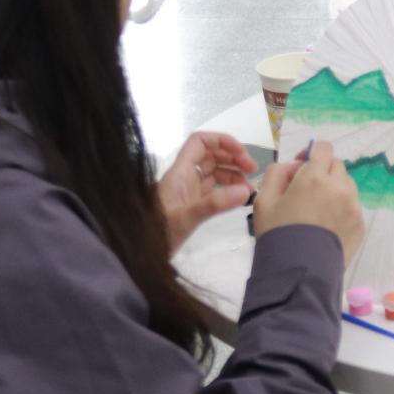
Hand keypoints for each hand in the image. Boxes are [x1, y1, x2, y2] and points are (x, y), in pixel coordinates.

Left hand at [157, 132, 257, 255]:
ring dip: (233, 173)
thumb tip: (246, 190)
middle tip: (252, 170)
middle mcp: (184, 177)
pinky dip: (228, 189)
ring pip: (213, 172)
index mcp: (180, 172)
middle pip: (210, 155)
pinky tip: (239, 198)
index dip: (221, 141)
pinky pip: (213, 189)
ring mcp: (188, 191)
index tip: (241, 153)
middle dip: (232, 157)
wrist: (141, 252)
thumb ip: (215, 204)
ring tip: (250, 187)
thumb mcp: (187, 218)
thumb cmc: (157, 232)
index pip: (200, 142)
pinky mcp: (191, 204)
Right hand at [254, 140, 364, 264]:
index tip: (300, 169)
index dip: (311, 153)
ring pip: (347, 186)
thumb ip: (277, 173)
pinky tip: (325, 227)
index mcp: (316, 177)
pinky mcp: (360, 225)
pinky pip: (352, 207)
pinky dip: (341, 210)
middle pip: (337, 166)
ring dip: (334, 190)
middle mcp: (340, 188)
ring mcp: (354, 207)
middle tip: (305, 191)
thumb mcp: (263, 200)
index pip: (324, 148)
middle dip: (322, 171)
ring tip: (317, 211)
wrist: (298, 273)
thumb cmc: (277, 234)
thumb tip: (293, 167)